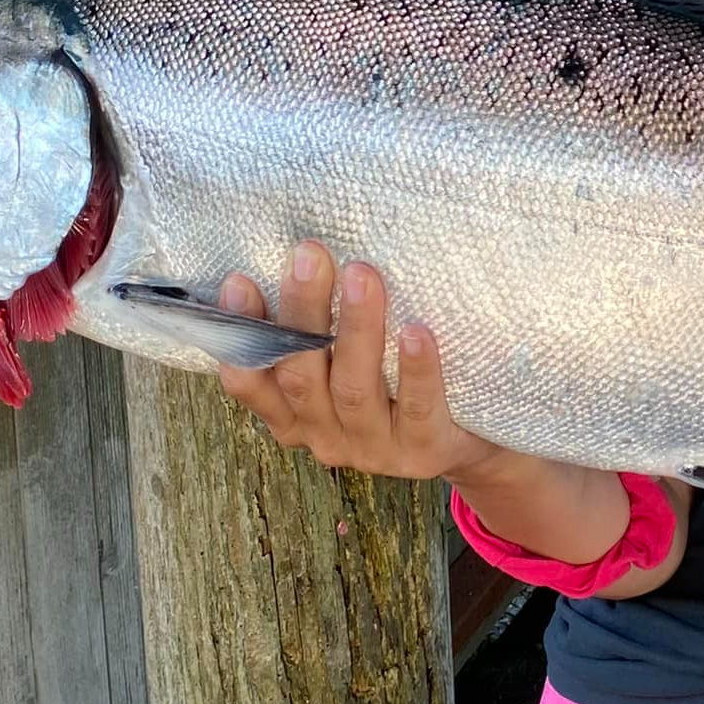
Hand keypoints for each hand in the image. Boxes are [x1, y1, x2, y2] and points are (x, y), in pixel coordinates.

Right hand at [216, 241, 508, 484]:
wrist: (464, 444)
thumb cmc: (394, 387)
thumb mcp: (345, 366)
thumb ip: (318, 331)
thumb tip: (298, 255)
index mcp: (294, 415)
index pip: (251, 381)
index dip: (242, 335)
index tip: (239, 280)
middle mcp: (325, 435)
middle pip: (302, 375)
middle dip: (302, 312)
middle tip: (309, 253)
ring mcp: (372, 447)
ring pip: (354, 389)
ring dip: (357, 329)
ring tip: (362, 274)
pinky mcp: (423, 450)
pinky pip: (418, 408)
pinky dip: (416, 369)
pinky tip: (417, 331)